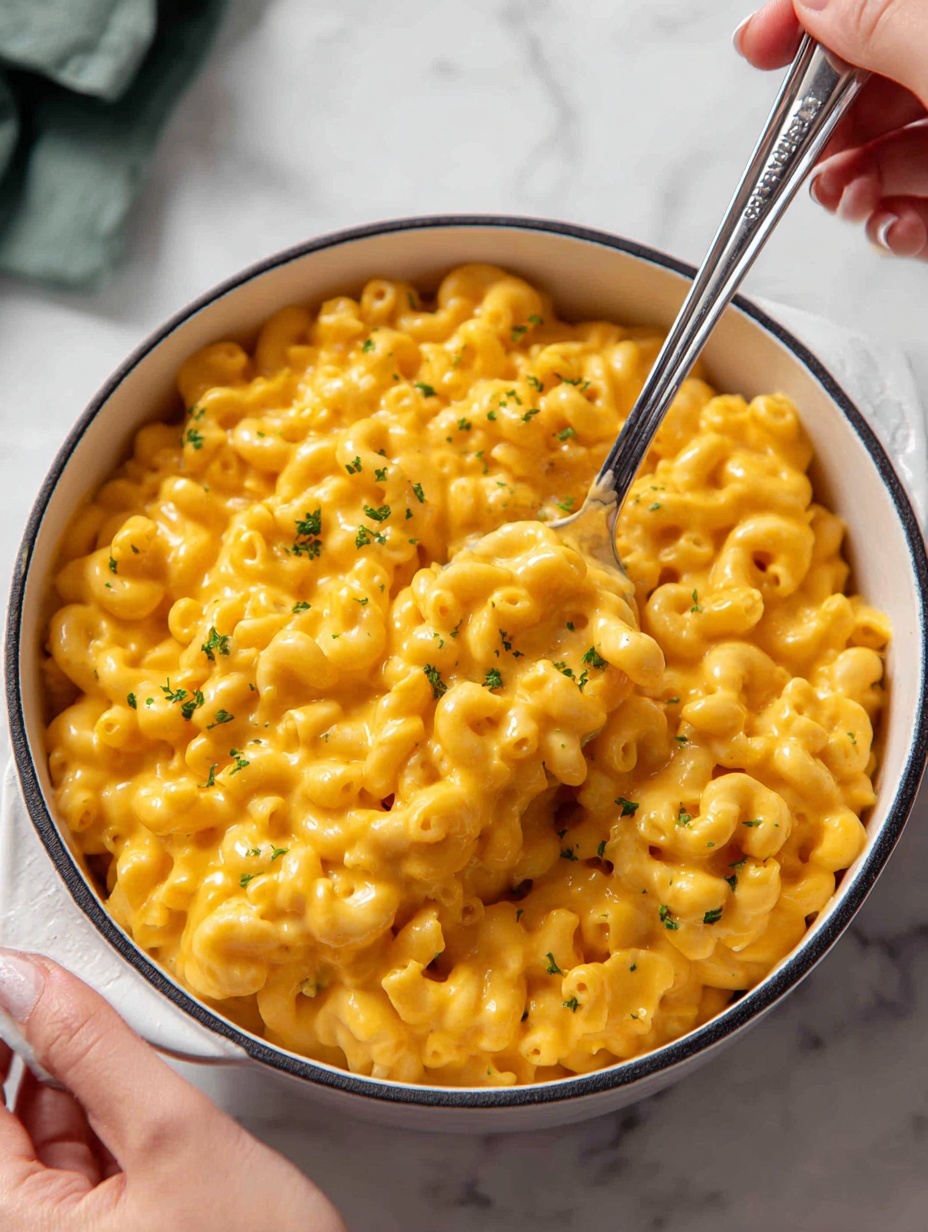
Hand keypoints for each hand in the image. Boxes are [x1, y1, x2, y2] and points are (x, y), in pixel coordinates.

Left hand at [0, 950, 348, 1231]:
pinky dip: (89, 1112)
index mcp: (15, 1230)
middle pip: (3, 1119)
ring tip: (95, 1024)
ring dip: (61, 1077)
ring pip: (35, 1138)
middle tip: (60, 988)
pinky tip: (114, 1079)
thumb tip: (22, 979)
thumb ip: (92, 1048)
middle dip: (29, 1049)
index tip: (16, 973)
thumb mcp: (172, 1133)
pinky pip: (70, 1163)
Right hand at [734, 0, 927, 259]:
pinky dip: (891, 230)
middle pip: (868, 91)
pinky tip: (895, 228)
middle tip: (808, 149)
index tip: (758, 46)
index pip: (864, 7)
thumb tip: (812, 3)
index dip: (801, 20)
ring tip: (856, 198)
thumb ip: (879, 19)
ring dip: (850, 189)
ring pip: (886, 160)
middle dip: (823, 129)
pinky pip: (913, 215)